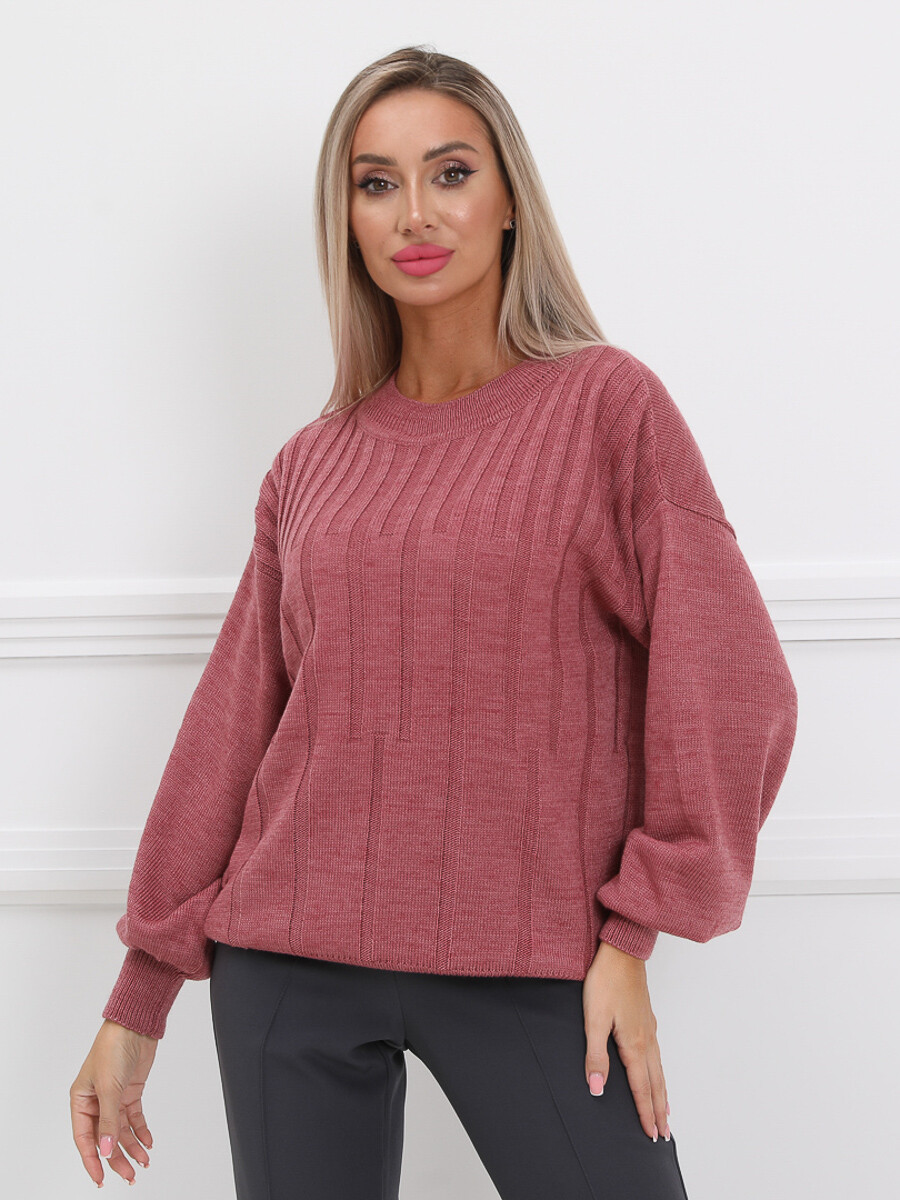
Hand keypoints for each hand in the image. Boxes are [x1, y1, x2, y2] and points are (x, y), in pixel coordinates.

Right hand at [70, 1018, 157, 1186]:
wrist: (136, 1025)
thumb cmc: (112, 1048)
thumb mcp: (108, 1087)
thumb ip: (108, 1121)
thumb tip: (105, 1149)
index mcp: (80, 1101)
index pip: (84, 1139)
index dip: (92, 1160)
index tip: (101, 1178)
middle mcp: (95, 1102)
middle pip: (105, 1138)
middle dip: (117, 1158)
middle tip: (129, 1175)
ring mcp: (114, 1097)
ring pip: (121, 1131)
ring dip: (132, 1147)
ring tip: (143, 1162)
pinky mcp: (130, 1092)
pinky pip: (134, 1118)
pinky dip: (141, 1131)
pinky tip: (148, 1142)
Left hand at [582, 940, 670, 1141]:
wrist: (621, 950)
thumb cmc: (605, 981)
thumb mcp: (593, 1019)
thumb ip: (595, 1056)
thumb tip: (597, 1090)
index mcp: (633, 1044)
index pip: (641, 1088)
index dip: (645, 1113)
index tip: (652, 1135)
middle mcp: (646, 1040)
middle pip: (656, 1083)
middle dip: (659, 1110)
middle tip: (664, 1135)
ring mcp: (649, 1028)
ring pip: (659, 1069)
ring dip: (662, 1094)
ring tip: (666, 1111)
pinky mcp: (646, 1017)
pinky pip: (657, 1054)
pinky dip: (660, 1072)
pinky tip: (657, 1071)